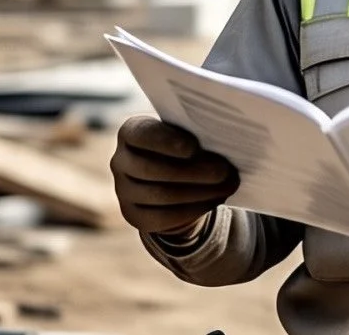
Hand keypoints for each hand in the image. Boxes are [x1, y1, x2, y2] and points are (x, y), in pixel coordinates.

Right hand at [110, 115, 239, 237]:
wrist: (173, 173)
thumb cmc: (185, 142)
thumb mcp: (187, 132)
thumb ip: (196, 132)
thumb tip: (224, 140)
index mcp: (131, 131)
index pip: (142, 135)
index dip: (167, 142)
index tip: (194, 147)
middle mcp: (120, 161)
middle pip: (153, 170)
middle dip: (193, 171)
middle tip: (224, 171)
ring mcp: (123, 191)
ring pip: (160, 195)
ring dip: (198, 192)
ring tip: (227, 185)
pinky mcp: (133, 215)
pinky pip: (162, 218)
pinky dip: (192, 209)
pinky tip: (214, 200)